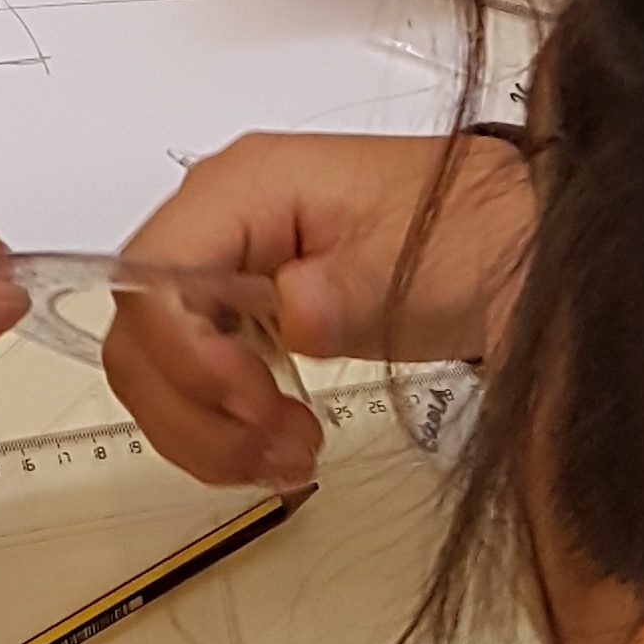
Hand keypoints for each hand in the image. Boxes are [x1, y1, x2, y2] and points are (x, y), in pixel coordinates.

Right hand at [103, 133, 533, 488]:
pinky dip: (222, 432)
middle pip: (139, 333)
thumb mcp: (411, 262)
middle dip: (193, 409)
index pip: (153, 277)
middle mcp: (217, 223)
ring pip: (155, 369)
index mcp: (244, 187)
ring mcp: (226, 269)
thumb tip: (291, 314)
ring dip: (207, 433)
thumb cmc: (462, 229)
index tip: (253, 404)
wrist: (504, 236)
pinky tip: (279, 449)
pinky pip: (194, 381)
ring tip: (287, 456)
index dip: (187, 357)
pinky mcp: (243, 313)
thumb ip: (344, 289)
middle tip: (271, 443)